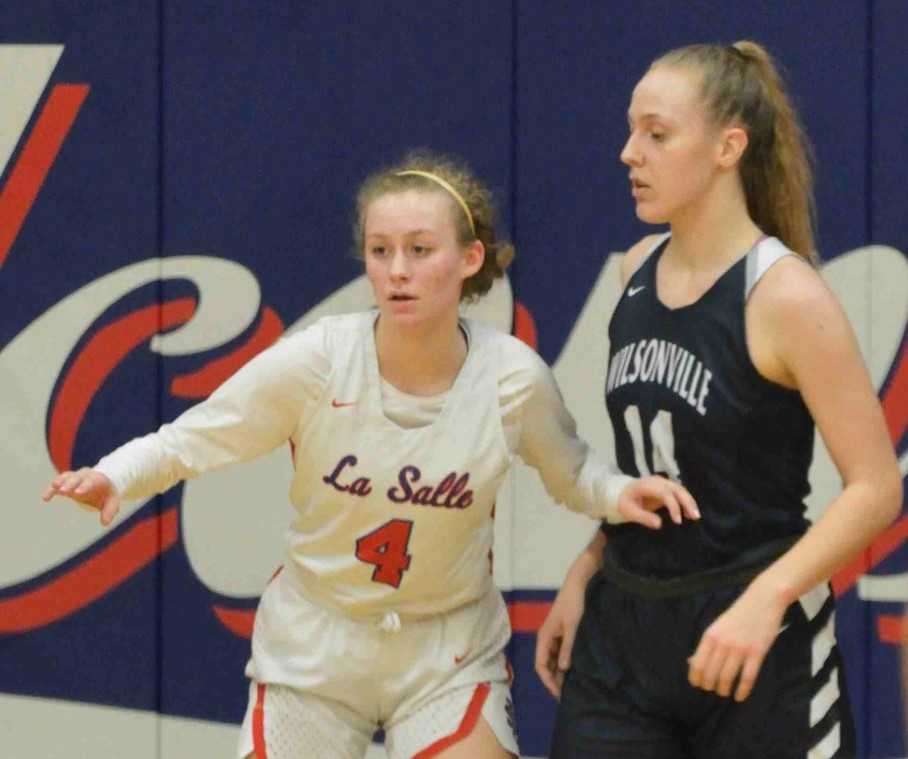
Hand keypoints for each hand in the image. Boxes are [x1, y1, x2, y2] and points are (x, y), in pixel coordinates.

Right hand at [42, 468, 120, 525]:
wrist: (101, 483)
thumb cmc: (107, 494)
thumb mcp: (112, 501)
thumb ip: (110, 511)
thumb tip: (105, 523)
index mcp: (97, 479)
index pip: (91, 481)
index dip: (85, 486)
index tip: (78, 493)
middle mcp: (85, 476)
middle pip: (76, 477)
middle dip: (70, 483)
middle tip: (64, 490)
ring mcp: (74, 478)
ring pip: (66, 477)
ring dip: (60, 482)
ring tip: (54, 487)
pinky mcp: (65, 483)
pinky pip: (57, 485)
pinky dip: (51, 490)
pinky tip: (45, 498)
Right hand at [535, 570, 587, 698]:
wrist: (577, 585)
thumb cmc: (573, 604)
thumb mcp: (572, 627)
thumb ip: (568, 648)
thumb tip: (563, 669)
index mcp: (544, 637)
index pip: (541, 665)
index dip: (548, 681)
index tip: (559, 693)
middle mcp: (546, 638)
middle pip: (545, 664)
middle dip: (553, 679)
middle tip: (567, 695)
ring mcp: (553, 636)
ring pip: (553, 660)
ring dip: (559, 673)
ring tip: (571, 686)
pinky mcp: (561, 634)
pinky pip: (559, 653)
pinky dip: (564, 663)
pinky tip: (574, 670)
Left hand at [617, 475, 698, 528]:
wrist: (623, 493)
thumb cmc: (625, 502)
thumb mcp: (629, 511)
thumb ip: (643, 517)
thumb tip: (659, 524)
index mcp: (647, 485)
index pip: (665, 493)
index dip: (673, 506)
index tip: (678, 521)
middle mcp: (658, 481)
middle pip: (677, 489)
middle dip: (687, 502)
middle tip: (695, 517)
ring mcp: (664, 483)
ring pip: (681, 490)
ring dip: (690, 502)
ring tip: (696, 517)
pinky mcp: (667, 488)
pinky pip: (680, 493)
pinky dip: (687, 502)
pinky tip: (690, 514)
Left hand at [687, 580, 787, 700]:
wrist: (763, 600)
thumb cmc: (739, 614)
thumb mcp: (718, 626)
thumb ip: (707, 644)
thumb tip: (691, 662)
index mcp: (710, 635)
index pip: (698, 663)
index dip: (695, 677)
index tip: (697, 685)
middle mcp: (722, 643)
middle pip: (711, 673)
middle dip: (709, 685)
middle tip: (712, 689)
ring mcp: (740, 649)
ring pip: (727, 678)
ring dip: (723, 689)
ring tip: (723, 692)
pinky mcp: (757, 653)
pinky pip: (747, 677)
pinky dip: (742, 690)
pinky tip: (739, 696)